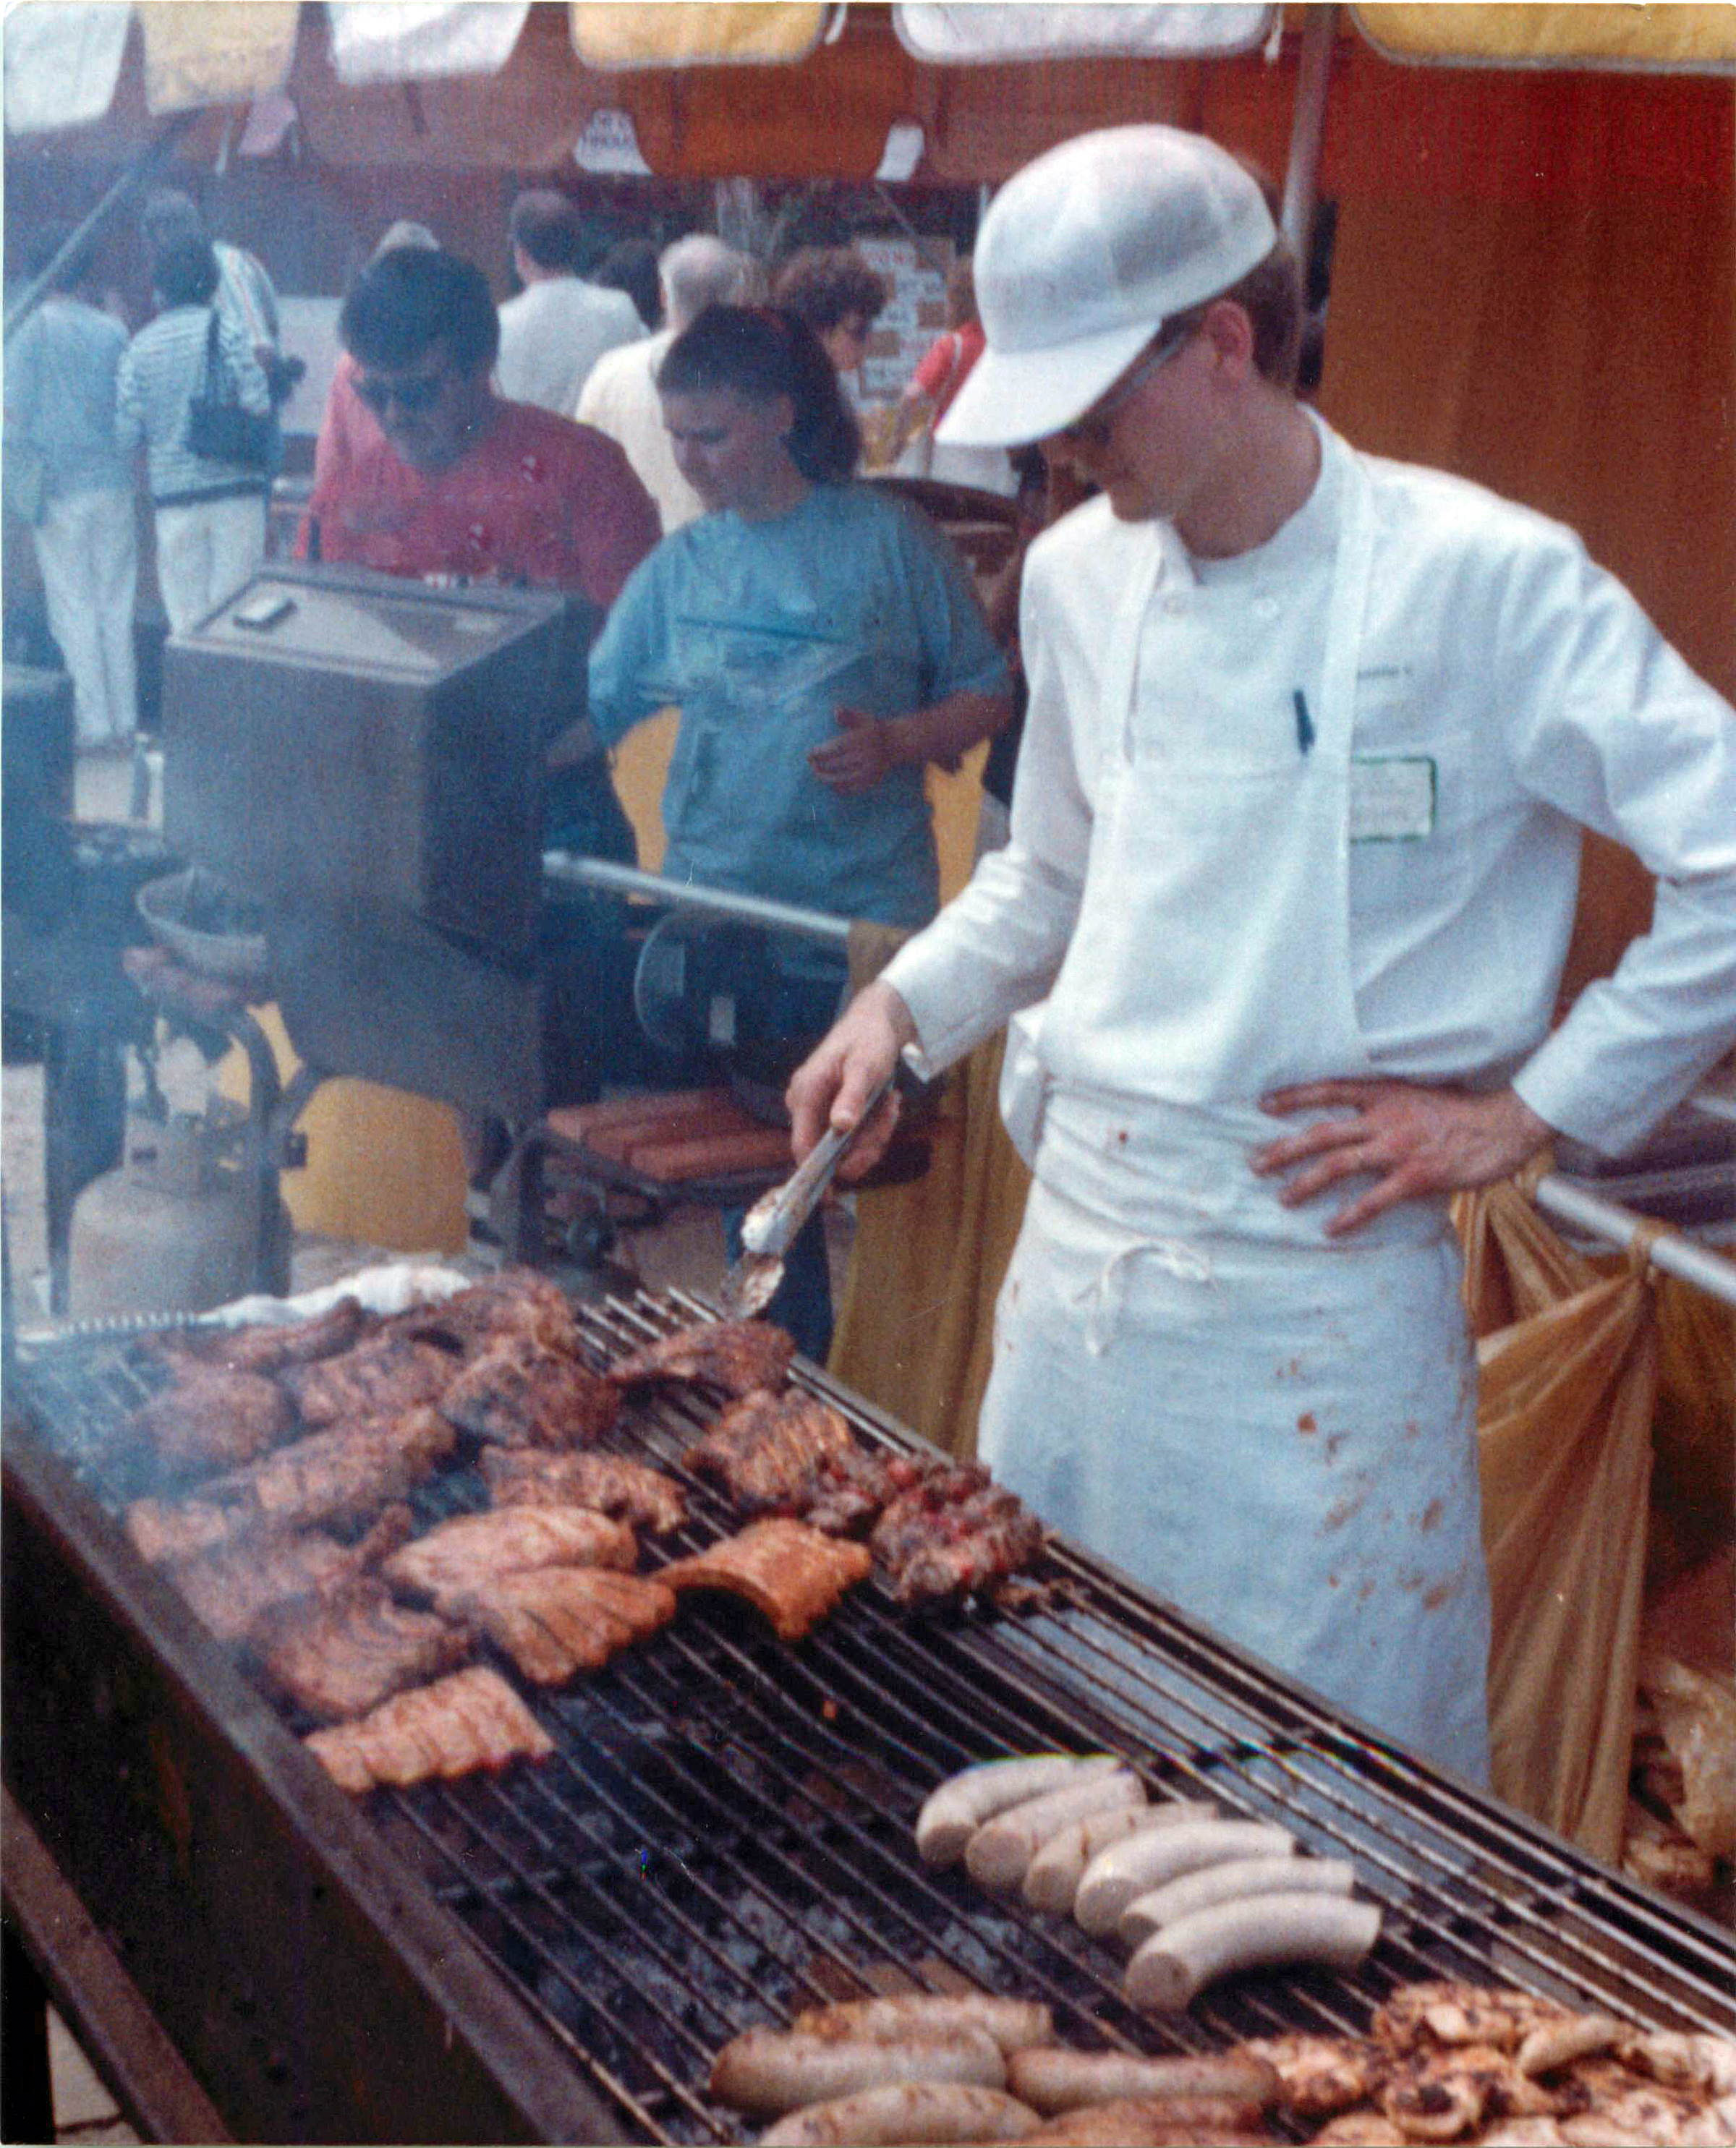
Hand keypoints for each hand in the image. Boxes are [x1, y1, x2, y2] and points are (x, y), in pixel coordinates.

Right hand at [785, 981, 917, 1176]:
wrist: (875, 1024)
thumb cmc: (867, 1040)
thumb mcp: (865, 1066)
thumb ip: (851, 1095)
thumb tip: (840, 1127)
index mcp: (805, 1092)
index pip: (802, 1144)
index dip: (815, 1172)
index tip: (833, 1195)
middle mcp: (806, 1105)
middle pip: (830, 1150)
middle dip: (865, 1143)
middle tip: (889, 1116)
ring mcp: (819, 1110)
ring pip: (846, 1145)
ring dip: (874, 1133)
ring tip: (890, 1104)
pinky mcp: (833, 1113)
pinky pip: (854, 1135)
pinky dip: (874, 1126)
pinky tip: (886, 1104)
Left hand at [808, 706, 900, 795]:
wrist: (896, 743)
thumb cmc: (873, 728)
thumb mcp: (862, 718)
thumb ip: (848, 715)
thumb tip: (836, 710)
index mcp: (861, 739)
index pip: (836, 748)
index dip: (820, 752)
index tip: (808, 754)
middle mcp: (866, 755)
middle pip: (837, 764)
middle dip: (820, 766)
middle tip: (810, 765)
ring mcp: (869, 770)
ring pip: (843, 778)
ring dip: (827, 778)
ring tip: (818, 775)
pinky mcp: (873, 780)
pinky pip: (854, 788)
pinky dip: (841, 788)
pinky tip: (832, 785)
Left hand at [1251, 1079, 1552, 1237]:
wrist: (1505, 1125)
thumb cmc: (1462, 1112)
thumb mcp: (1418, 1095)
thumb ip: (1386, 1106)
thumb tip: (1358, 1120)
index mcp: (1385, 1093)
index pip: (1329, 1090)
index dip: (1293, 1097)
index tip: (1263, 1105)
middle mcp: (1385, 1118)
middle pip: (1322, 1133)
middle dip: (1284, 1149)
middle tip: (1255, 1163)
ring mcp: (1399, 1147)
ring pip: (1339, 1164)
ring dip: (1306, 1183)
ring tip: (1282, 1197)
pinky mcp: (1417, 1176)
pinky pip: (1374, 1199)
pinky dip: (1350, 1215)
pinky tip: (1330, 1228)